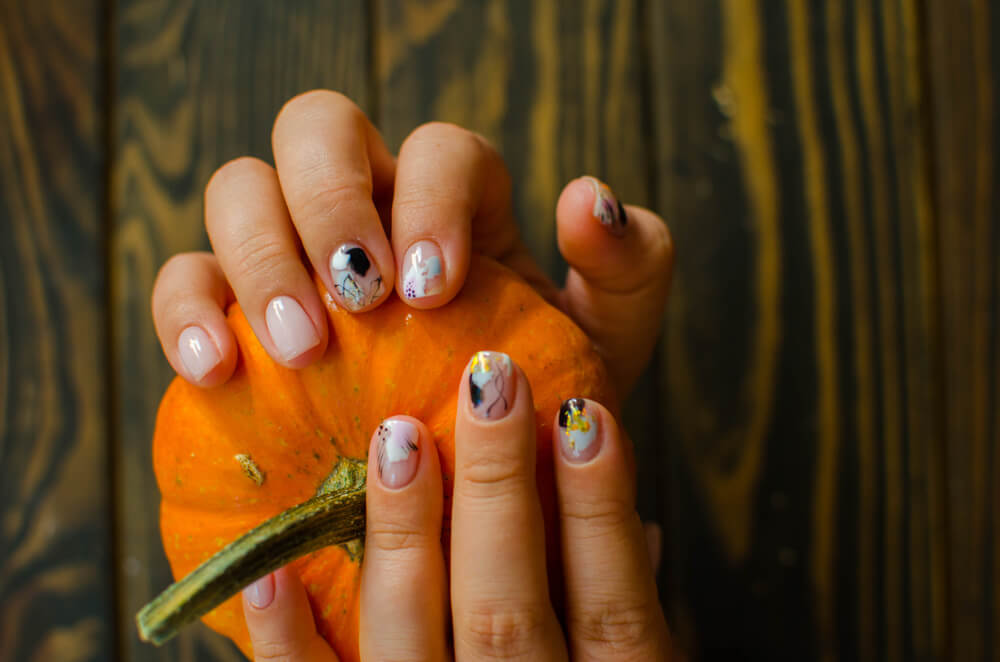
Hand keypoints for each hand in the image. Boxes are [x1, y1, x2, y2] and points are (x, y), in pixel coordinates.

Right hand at [151, 90, 672, 398]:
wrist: (477, 479)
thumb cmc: (538, 400)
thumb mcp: (604, 341)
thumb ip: (627, 266)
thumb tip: (589, 198)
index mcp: (454, 201)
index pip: (434, 147)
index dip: (427, 197)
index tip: (433, 288)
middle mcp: (369, 208)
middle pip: (316, 129)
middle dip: (330, 202)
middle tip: (358, 299)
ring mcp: (292, 253)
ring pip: (239, 187)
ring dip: (259, 255)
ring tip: (297, 344)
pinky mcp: (231, 310)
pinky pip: (183, 279)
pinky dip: (186, 311)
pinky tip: (216, 370)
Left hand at [242, 352, 672, 660]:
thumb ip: (626, 620)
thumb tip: (645, 529)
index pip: (613, 606)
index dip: (600, 508)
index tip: (586, 413)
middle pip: (507, 609)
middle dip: (497, 488)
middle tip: (490, 380)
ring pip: (413, 637)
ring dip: (404, 533)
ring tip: (397, 435)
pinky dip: (291, 642)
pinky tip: (269, 575)